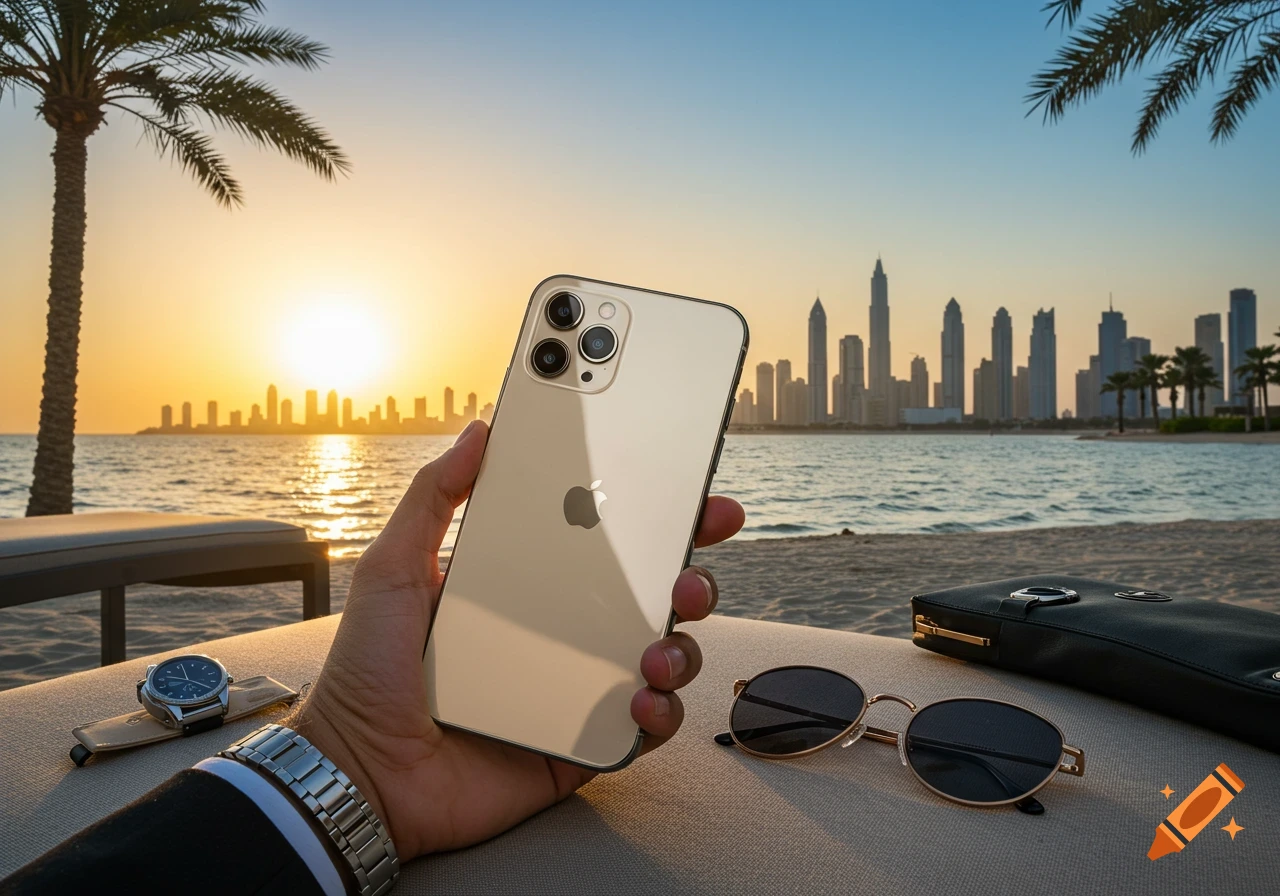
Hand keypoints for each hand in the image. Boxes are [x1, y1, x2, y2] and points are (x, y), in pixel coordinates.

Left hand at [284, 420, 743, 859]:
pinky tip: (640, 700)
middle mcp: (563, 633)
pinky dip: (659, 713)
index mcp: (529, 587)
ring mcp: (577, 690)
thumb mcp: (393, 568)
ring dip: (680, 649)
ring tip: (658, 651)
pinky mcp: (581, 745)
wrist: (359, 770)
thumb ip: (433, 497)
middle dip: (691, 579)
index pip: (605, 544)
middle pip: (651, 598)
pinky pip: (643, 728)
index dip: (655, 520)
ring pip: (662, 659)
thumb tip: (479, 430)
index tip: (689, 496)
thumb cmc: (369, 671)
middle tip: (689, 575)